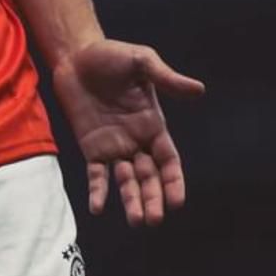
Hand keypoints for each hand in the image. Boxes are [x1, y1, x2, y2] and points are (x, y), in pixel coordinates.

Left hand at [52, 39, 204, 224]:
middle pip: (150, 177)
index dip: (174, 181)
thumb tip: (199, 90)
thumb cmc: (112, 55)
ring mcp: (114, 146)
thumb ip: (167, 78)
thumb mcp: (141, 62)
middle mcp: (136, 141)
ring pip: (127, 181)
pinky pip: (97, 175)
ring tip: (136, 220)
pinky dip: (98, 192)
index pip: (168, 160)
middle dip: (153, 198)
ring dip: (132, 201)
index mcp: (153, 124)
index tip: (176, 201)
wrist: (76, 55)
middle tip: (154, 219)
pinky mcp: (91, 148)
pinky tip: (97, 208)